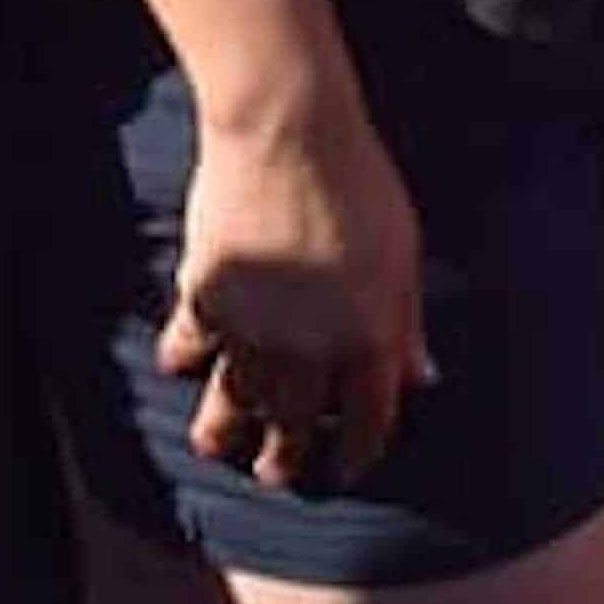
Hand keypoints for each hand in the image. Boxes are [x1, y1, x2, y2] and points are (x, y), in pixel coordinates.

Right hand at [159, 97, 430, 489]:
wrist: (288, 133)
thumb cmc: (360, 182)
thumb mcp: (403, 252)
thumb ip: (406, 322)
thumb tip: (421, 377)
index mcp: (370, 336)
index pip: (367, 421)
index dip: (357, 451)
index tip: (345, 467)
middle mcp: (310, 347)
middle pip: (292, 426)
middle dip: (284, 458)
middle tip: (275, 471)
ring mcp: (253, 328)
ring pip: (233, 404)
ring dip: (225, 430)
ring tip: (219, 444)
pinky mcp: (207, 298)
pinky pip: (189, 346)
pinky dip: (184, 358)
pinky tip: (182, 364)